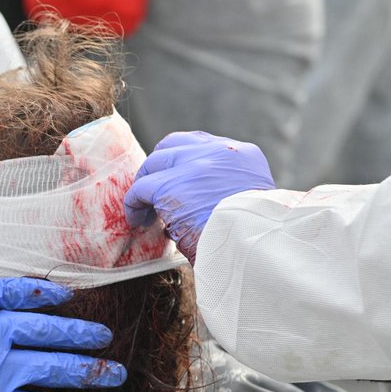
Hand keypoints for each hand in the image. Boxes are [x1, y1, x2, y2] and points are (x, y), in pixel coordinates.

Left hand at [123, 132, 274, 262]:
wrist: (256, 247)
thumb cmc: (255, 239)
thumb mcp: (250, 203)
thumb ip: (225, 192)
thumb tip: (195, 204)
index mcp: (243, 156)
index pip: (203, 144)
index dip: (184, 161)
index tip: (177, 179)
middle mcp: (219, 153)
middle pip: (174, 145)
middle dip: (160, 167)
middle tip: (154, 191)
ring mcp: (193, 165)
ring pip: (155, 163)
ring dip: (146, 185)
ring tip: (144, 208)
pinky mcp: (170, 185)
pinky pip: (140, 189)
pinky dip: (134, 203)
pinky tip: (138, 219)